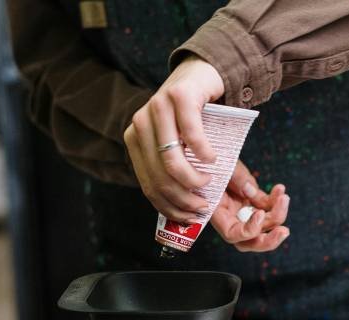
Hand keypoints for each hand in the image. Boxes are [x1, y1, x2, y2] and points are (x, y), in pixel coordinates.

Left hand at [123, 55, 224, 223]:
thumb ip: (182, 174)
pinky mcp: (179, 97)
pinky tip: (214, 158)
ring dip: (194, 179)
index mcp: (135, 139)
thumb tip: (190, 214)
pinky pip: (192, 137)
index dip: (169, 206)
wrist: (201, 74)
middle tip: (204, 204)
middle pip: (160, 177)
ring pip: (171, 161)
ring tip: (209, 180)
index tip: (190, 217)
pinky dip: (205, 154)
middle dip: (184, 198)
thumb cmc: (194, 116)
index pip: (148, 184)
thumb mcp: (183, 147)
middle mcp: (140, 123)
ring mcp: (157, 108)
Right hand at [211, 161, 289, 251]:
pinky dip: (276, 201)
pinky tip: (280, 189)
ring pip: (263, 226)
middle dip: (268, 240)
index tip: (259, 214)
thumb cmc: (213, 158)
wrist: (215, 150)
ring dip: (277, 215)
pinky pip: (268, 207)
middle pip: (249, 241)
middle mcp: (230, 216)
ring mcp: (243, 210)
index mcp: (216, 212)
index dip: (248, 231)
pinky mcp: (254, 200)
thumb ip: (236, 178)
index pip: (233, 234)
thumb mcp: (222, 164)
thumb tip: (250, 191)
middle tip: (284, 231)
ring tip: (284, 198)